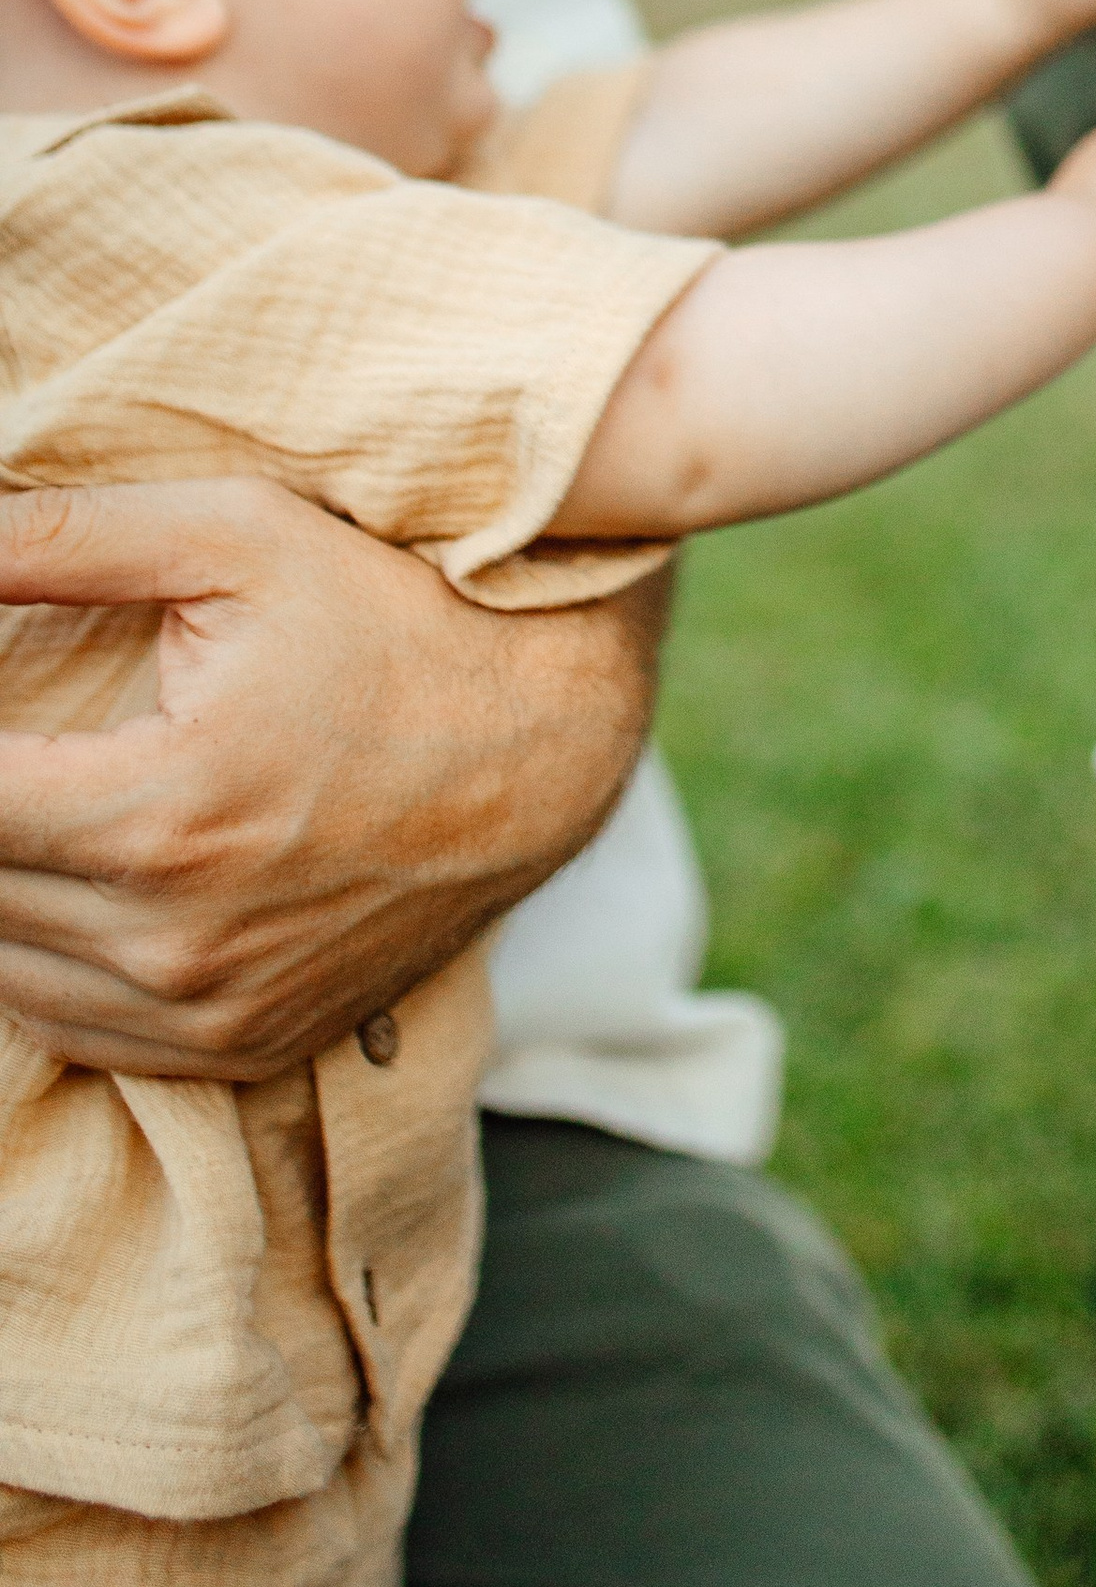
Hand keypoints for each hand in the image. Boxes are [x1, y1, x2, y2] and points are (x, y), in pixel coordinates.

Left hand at [0, 478, 664, 1078]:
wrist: (550, 744)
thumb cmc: (394, 619)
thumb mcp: (238, 536)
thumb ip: (64, 540)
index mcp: (159, 815)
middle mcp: (174, 941)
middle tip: (36, 745)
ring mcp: (209, 1012)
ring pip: (3, 968)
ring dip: (9, 879)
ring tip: (53, 795)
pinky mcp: (237, 1049)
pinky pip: (71, 1030)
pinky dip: (46, 960)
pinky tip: (86, 875)